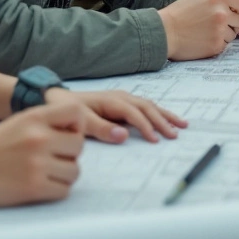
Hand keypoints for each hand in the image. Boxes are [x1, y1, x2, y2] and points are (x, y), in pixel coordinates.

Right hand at [0, 102, 84, 205]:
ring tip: (44, 174)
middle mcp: (39, 137)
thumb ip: (45, 123)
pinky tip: (39, 186)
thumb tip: (75, 131)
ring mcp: (37, 163)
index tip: (67, 135)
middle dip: (68, 155)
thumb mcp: (17, 123)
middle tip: (51, 159)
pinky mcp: (34, 188)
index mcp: (34, 117)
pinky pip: (64, 190)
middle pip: (79, 146)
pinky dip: (55, 191)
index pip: (76, 112)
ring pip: (75, 171)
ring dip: (63, 175)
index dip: (77, 125)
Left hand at [47, 88, 187, 143]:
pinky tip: (165, 119)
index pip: (135, 114)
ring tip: (182, 124)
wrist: (56, 99)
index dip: (146, 127)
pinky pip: (144, 107)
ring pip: (149, 106)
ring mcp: (122, 98)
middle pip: (147, 107)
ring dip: (165, 115)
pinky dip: (158, 113)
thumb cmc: (67, 110)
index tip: (156, 140)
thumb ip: (102, 129)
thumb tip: (123, 136)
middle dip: (163, 121)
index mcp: (112, 101)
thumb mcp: (81, 122)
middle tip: (176, 134)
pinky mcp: (121, 103)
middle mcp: (121, 97)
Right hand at [158, 0, 238, 60]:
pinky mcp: (215, 46)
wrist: (163, 33)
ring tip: (204, 31)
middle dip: (235, 24)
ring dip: (224, 34)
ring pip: (234, 34)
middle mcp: (222, 13)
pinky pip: (225, 46)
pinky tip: (202, 40)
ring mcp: (219, 30)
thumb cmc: (178, 14)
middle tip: (215, 24)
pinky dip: (217, 44)